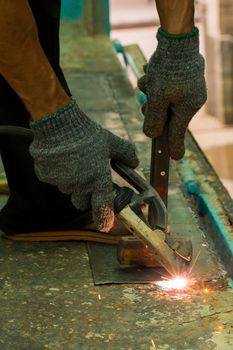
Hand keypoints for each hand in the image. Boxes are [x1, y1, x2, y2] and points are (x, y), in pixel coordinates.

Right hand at [29, 100, 138, 231]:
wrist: (59, 123)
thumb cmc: (87, 133)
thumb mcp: (111, 142)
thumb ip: (126, 154)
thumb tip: (135, 163)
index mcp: (97, 179)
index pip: (102, 207)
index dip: (105, 219)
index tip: (105, 225)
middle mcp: (79, 185)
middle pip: (82, 201)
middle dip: (85, 194)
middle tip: (87, 177)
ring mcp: (61, 182)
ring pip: (68, 189)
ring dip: (71, 182)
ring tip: (73, 161)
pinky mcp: (46, 176)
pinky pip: (53, 180)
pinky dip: (57, 173)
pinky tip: (61, 158)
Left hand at [138, 28, 206, 159]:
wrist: (177, 39)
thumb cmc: (168, 70)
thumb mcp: (157, 98)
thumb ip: (153, 120)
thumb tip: (152, 135)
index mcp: (187, 109)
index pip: (177, 133)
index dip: (173, 147)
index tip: (175, 159)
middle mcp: (190, 101)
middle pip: (166, 116)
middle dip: (152, 110)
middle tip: (145, 104)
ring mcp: (187, 89)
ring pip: (162, 100)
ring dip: (151, 92)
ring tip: (150, 78)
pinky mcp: (182, 78)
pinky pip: (165, 87)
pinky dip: (155, 82)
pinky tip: (153, 71)